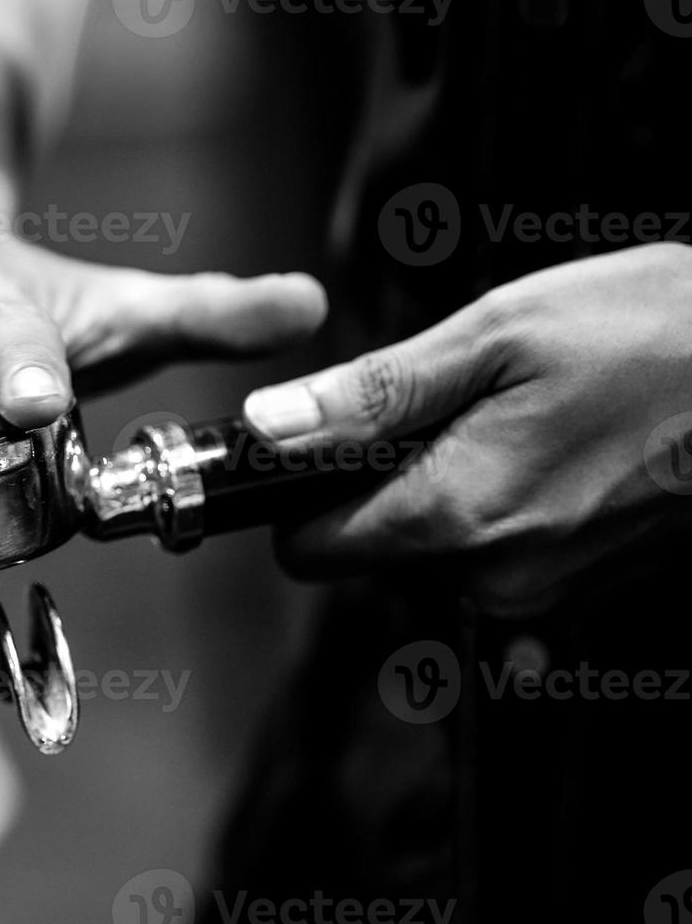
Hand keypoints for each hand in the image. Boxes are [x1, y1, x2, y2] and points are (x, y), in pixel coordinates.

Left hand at [242, 242, 691, 616]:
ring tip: (522, 416)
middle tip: (459, 402)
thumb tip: (271, 425)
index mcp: (456, 516)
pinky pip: (500, 555)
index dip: (300, 493)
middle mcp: (494, 576)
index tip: (323, 444)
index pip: (310, 549)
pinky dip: (506, 504)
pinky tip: (556, 448)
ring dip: (452, 485)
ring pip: (436, 550)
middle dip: (389, 477)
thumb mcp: (496, 335)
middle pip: (373, 547)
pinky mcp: (585, 586)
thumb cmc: (657, 333)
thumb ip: (371, 394)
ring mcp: (546, 590)